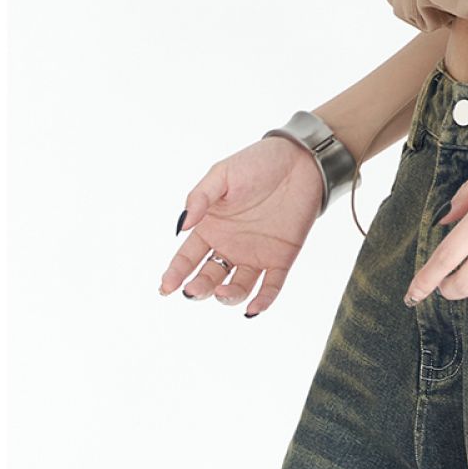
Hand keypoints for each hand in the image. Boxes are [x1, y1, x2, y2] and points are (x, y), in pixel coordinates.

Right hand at [158, 136, 327, 316]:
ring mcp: (255, 254)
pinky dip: (262, 301)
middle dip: (198, 288)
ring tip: (223, 292)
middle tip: (194, 290)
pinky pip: (271, 286)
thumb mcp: (222, 174)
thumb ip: (200, 197)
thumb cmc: (257, 163)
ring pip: (237, 287)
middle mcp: (230, 246)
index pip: (187, 257)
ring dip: (228, 296)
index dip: (175, 273)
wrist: (300, 159)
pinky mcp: (281, 258)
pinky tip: (253, 309)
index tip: (166, 287)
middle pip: (208, 277)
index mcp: (211, 227)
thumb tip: (181, 225)